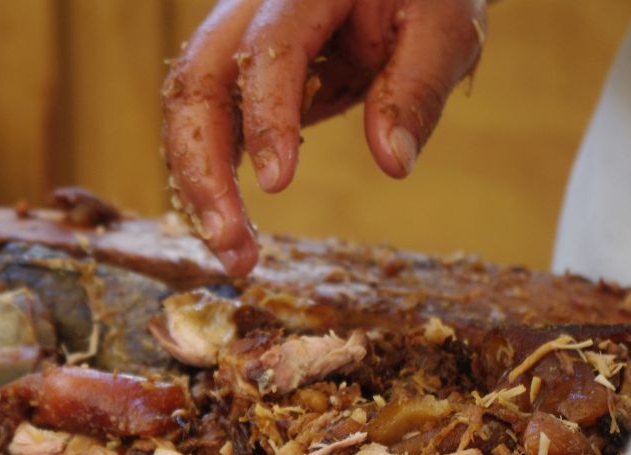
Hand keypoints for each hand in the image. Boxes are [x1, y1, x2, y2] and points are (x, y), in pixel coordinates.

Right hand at [162, 0, 486, 276]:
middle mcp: (251, 9)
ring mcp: (233, 43)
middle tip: (229, 241)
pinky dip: (208, 181)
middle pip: (197, 81)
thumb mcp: (444, 28)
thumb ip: (417, 87)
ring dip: (198, 186)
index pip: (269, 46)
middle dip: (203, 167)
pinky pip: (202, 127)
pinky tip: (230, 229)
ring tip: (233, 253)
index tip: (277, 185)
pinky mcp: (232, 79)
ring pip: (186, 110)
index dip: (266, 115)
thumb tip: (393, 161)